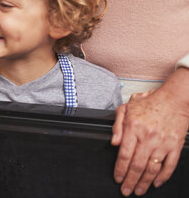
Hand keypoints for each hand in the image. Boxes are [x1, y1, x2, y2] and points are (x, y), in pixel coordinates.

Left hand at [111, 68, 188, 195]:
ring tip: (139, 190)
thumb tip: (113, 142)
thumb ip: (117, 125)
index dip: (119, 169)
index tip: (117, 177)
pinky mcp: (175, 146)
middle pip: (137, 165)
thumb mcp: (126, 108)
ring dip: (144, 182)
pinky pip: (169, 165)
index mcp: (134, 128)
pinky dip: (163, 177)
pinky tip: (156, 183)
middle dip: (130, 180)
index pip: (124, 154)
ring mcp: (162, 143)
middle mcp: (148, 137)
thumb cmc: (150, 103)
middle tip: (125, 190)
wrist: (175, 99)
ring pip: (152, 168)